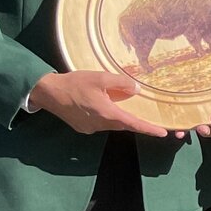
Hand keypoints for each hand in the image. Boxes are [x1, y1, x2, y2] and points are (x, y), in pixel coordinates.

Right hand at [27, 71, 168, 136]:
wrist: (48, 92)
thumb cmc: (74, 83)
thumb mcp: (100, 78)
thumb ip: (120, 83)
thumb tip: (136, 90)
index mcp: (106, 113)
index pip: (133, 124)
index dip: (148, 129)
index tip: (162, 132)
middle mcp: (99, 124)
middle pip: (123, 125)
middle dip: (134, 122)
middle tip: (147, 118)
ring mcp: (90, 128)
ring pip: (111, 124)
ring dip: (118, 117)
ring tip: (116, 104)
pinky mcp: (82, 128)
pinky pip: (100, 124)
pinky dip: (105, 117)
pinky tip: (100, 106)